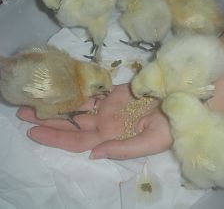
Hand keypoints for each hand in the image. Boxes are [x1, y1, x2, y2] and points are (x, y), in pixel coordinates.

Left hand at [17, 84, 172, 159]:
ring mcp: (107, 106)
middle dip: (49, 120)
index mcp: (112, 138)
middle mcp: (105, 123)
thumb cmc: (170, 124)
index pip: (79, 141)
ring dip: (57, 104)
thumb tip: (94, 154)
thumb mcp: (151, 141)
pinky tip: (59, 88)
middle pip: (72, 124)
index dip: (57, 138)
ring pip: (77, 106)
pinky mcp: (112, 91)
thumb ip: (124, 149)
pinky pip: (89, 91)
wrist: (183, 101)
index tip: (34, 131)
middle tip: (22, 113)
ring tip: (33, 100)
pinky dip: (74, 90)